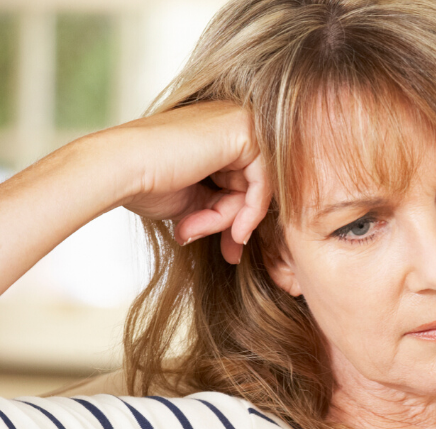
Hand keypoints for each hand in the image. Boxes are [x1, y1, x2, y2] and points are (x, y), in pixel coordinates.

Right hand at [115, 102, 271, 263]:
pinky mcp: (243, 130)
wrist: (121, 170)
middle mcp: (229, 120)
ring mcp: (238, 120)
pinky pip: (264, 183)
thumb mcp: (198, 202)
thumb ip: (225, 208)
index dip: (239, 221)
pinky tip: (235, 231)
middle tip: (226, 252)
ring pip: (256, 187)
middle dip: (236, 223)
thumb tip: (244, 236)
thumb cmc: (149, 185)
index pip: (245, 184)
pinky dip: (251, 213)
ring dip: (231, 220)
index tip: (230, 251)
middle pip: (252, 186)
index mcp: (217, 133)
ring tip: (198, 228)